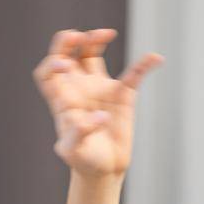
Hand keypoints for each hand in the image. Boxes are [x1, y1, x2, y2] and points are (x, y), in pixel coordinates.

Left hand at [33, 29, 161, 178]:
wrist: (104, 168)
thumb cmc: (82, 160)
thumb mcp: (74, 151)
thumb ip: (80, 133)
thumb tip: (100, 116)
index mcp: (62, 99)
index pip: (48, 72)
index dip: (51, 63)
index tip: (62, 64)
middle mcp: (78, 88)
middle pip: (67, 54)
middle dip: (69, 41)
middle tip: (80, 37)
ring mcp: (99, 88)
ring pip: (91, 53)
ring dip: (95, 39)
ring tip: (107, 34)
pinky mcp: (122, 94)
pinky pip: (134, 73)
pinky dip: (144, 64)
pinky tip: (155, 59)